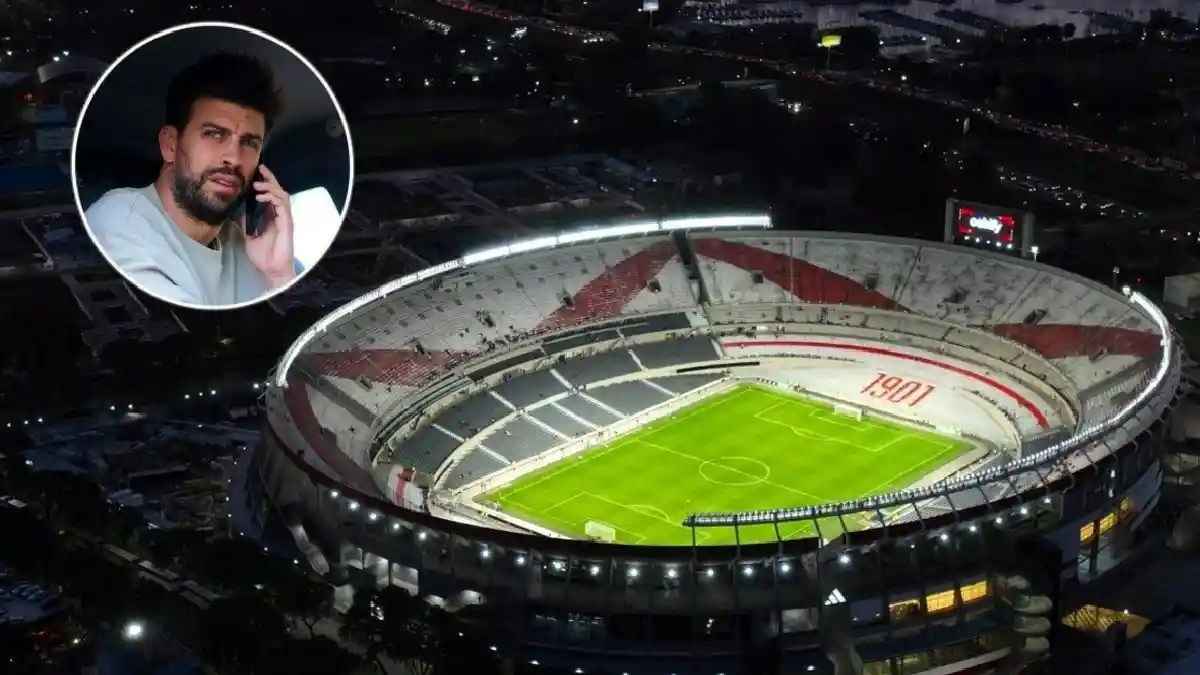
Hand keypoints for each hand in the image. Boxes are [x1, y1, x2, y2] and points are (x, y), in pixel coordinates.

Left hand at [242, 164, 295, 287]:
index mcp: (271, 216)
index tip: (256, 171)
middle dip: (269, 178)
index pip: (270, 193)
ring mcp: (284, 218)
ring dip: (270, 187)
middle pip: (278, 190)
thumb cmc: (262, 255)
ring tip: (257, 185)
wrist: (271, 269)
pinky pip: (282, 205)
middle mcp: (279, 214)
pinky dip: (272, 198)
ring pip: (281, 194)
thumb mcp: (248, 234)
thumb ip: (244, 221)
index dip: (265, 181)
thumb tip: (235, 209)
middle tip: (260, 168)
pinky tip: (261, 196)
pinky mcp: (287, 223)